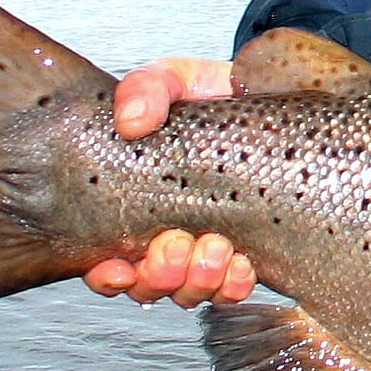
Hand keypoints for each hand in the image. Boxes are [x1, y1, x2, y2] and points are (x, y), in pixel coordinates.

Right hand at [84, 58, 254, 306]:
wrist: (264, 96)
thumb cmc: (209, 95)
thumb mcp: (174, 79)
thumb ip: (147, 89)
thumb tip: (131, 120)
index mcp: (136, 203)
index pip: (106, 259)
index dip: (107, 276)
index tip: (118, 266)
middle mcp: (167, 232)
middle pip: (148, 285)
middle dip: (160, 276)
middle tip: (178, 245)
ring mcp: (208, 243)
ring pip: (189, 291)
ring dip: (198, 282)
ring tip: (216, 249)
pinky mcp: (250, 247)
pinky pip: (234, 287)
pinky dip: (234, 285)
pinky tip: (242, 267)